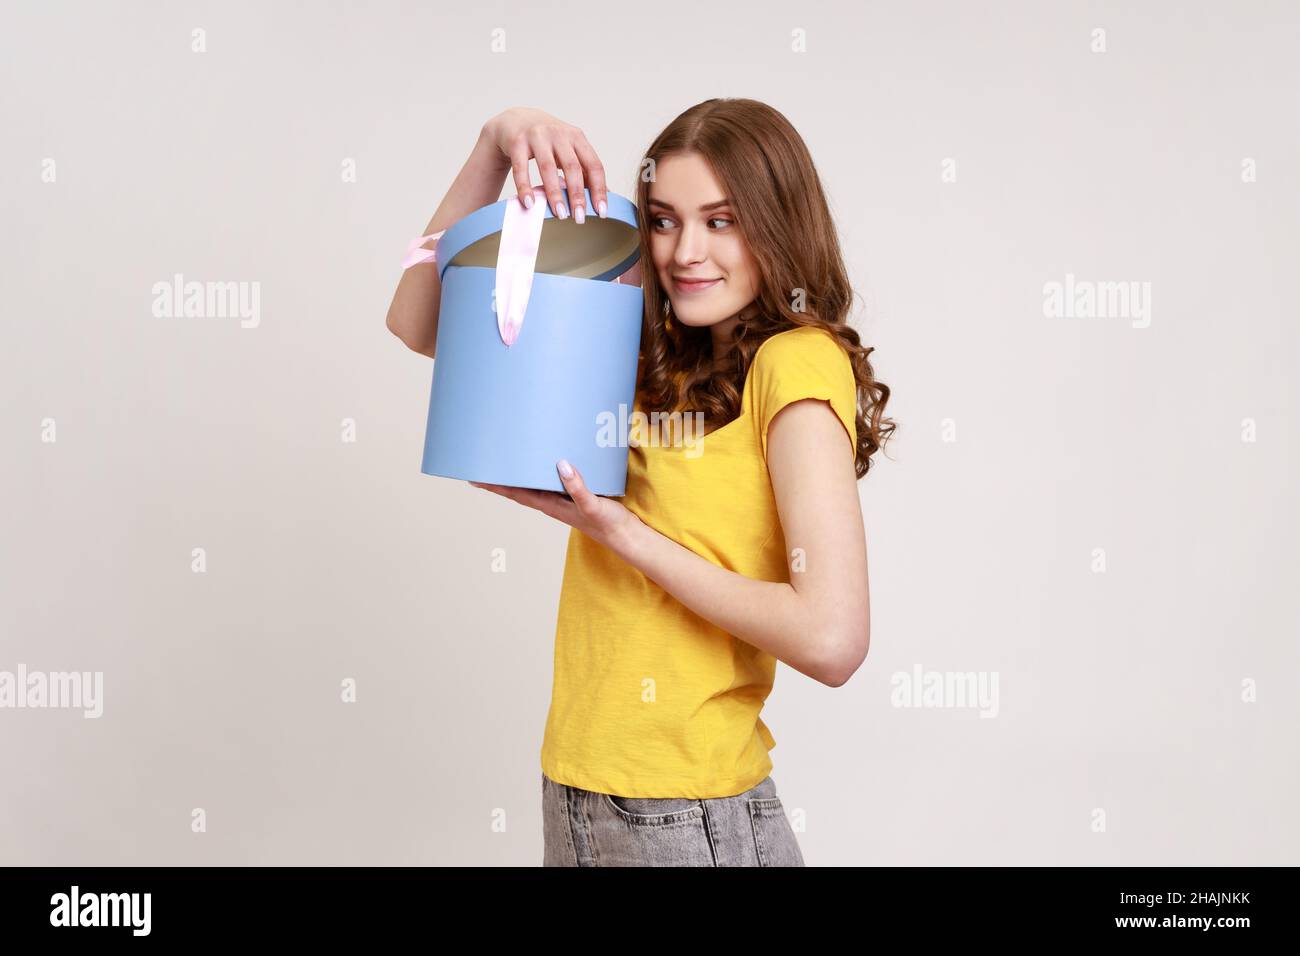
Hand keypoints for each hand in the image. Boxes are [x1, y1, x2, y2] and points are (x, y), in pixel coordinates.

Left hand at [469, 459, 641, 553]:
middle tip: (482, 464)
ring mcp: (563, 499)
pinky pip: (551, 481)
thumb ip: (578, 487)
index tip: (474, 478)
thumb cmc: (609, 524)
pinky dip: (540, 472)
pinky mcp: (574, 495)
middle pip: (519, 488)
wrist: (626, 536)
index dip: (495, 486)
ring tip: (504, 462)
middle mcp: (552, 502)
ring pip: (533, 485)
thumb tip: (562, 465)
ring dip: (518, 475)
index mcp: (550, 505)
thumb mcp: (593, 505)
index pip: (516, 493)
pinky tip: (543, 463)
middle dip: (500, 479)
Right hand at [483, 107, 608, 222]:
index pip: (594, 165)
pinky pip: (521, 168)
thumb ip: (584, 168)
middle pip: (572, 167)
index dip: (599, 189)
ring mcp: (537, 136)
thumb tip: (606, 194)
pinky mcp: (517, 142)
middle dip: (577, 195)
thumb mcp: (568, 149)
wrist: (516, 120)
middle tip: (579, 218)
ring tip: (560, 215)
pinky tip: (530, 204)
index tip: (601, 212)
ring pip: (548, 168)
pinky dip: (525, 187)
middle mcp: (559, 134)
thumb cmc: (548, 141)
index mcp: (577, 137)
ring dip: (555, 194)